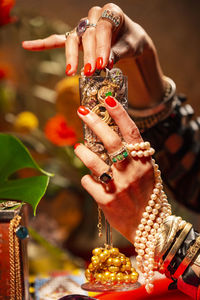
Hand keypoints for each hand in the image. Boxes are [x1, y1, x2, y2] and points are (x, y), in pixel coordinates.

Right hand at [22, 3, 164, 106]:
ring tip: (70, 72)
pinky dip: (43, 44)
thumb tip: (106, 63)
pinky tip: (27, 46)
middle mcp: (95, 17)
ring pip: (73, 39)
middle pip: (87, 34)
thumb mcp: (131, 47)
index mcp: (111, 13)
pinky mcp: (76, 38)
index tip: (103, 65)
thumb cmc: (131, 41)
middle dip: (88, 55)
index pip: (103, 28)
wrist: (129, 39)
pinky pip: (58, 40)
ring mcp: (83, 27)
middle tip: (90, 72)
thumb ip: (118, 53)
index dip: (102, 47)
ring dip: (71, 56)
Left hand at [74, 98, 154, 242]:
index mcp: (143, 161)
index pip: (131, 132)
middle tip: (82, 111)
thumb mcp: (147, 173)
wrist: (149, 227)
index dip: (119, 114)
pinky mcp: (107, 201)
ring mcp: (119, 187)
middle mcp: (132, 171)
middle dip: (95, 123)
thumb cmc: (146, 196)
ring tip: (78, 147)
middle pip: (111, 141)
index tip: (108, 99)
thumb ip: (134, 157)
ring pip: (94, 162)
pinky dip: (87, 179)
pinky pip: (89, 182)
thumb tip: (113, 138)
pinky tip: (90, 180)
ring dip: (83, 152)